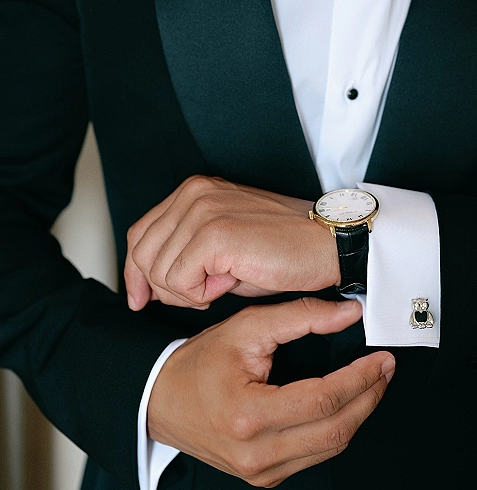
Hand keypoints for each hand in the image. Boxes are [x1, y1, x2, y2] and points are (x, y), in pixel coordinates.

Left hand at [125, 175, 339, 309]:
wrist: (328, 244)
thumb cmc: (282, 250)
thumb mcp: (222, 246)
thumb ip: (185, 252)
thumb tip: (148, 284)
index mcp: (193, 191)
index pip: (140, 234)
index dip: (135, 272)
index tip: (140, 299)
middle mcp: (193, 194)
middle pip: (142, 255)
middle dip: (164, 289)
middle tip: (203, 296)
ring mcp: (202, 211)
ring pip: (159, 273)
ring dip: (189, 292)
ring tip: (225, 282)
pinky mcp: (214, 234)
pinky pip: (180, 282)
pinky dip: (202, 295)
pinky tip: (230, 282)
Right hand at [148, 298, 394, 486]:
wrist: (160, 401)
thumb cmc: (198, 364)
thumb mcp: (245, 328)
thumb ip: (299, 316)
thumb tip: (349, 313)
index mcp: (249, 415)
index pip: (323, 399)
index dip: (360, 378)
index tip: (381, 359)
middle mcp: (256, 453)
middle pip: (335, 430)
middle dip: (369, 396)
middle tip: (385, 369)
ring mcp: (260, 472)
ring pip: (330, 448)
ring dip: (358, 414)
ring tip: (372, 383)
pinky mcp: (264, 478)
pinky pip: (314, 457)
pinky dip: (336, 429)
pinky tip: (346, 405)